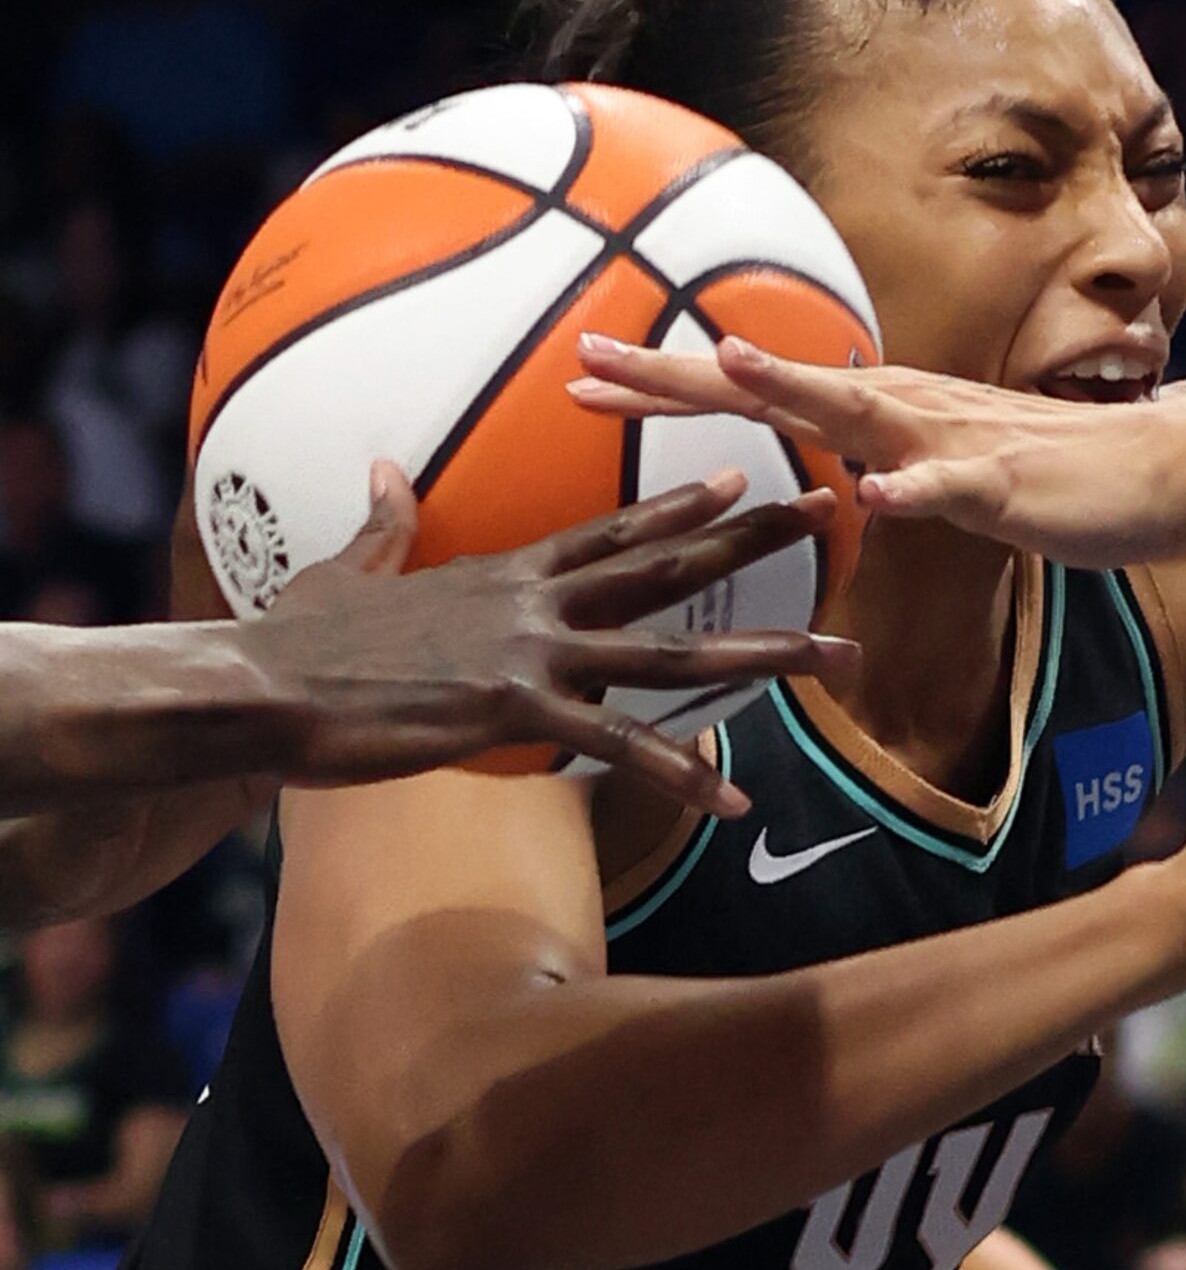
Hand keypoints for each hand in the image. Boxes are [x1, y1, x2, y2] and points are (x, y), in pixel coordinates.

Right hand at [232, 463, 858, 815]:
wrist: (260, 686)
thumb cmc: (296, 640)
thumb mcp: (348, 568)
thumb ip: (384, 524)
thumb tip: (383, 472)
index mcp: (506, 573)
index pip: (615, 531)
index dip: (681, 507)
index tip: (742, 480)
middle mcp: (536, 603)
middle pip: (669, 568)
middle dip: (756, 540)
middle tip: (831, 512)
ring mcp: (533, 655)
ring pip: (676, 653)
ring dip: (767, 654)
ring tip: (841, 652)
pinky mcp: (517, 713)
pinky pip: (620, 747)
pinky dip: (681, 774)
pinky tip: (735, 797)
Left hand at [570, 335, 1185, 565]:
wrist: (1171, 469)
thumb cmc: (1061, 478)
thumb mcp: (950, 475)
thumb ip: (889, 471)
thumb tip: (830, 485)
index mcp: (887, 413)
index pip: (762, 393)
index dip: (670, 385)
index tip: (584, 372)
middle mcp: (908, 411)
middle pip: (778, 386)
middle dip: (681, 378)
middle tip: (585, 364)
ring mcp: (957, 443)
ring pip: (859, 413)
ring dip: (792, 390)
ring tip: (724, 370)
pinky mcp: (1011, 485)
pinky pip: (957, 489)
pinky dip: (915, 489)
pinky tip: (877, 495)